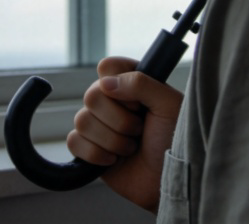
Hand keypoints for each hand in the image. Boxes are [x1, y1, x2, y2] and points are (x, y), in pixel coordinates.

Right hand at [66, 55, 183, 211]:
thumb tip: (105, 83)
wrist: (169, 181)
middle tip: (139, 130)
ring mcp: (99, 124)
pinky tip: (114, 160)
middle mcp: (112, 101)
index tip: (138, 103)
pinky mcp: (90, 148)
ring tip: (131, 147)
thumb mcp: (167, 104)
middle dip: (119, 120)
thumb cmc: (175, 140)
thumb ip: (140, 83)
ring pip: (82, 120)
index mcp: (130, 84)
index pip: (107, 67)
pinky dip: (95, 154)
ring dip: (112, 140)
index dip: (119, 84)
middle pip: (91, 96)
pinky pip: (74, 142)